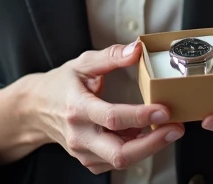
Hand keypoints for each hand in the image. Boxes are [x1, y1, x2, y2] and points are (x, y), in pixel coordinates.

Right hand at [26, 40, 183, 174]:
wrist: (36, 109)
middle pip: (119, 153)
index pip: (112, 118)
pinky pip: (117, 162)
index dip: (140, 116)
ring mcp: (83, 152)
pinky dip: (137, 151)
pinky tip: (149, 136)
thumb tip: (136, 49)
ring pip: (121, 161)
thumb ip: (110, 56)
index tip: (164, 109)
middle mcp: (79, 135)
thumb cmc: (61, 84)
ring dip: (149, 148)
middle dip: (152, 143)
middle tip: (176, 128)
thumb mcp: (82, 63)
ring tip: (170, 130)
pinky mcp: (89, 160)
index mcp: (77, 108)